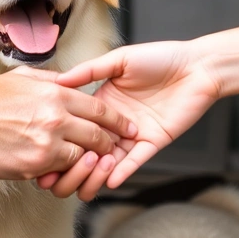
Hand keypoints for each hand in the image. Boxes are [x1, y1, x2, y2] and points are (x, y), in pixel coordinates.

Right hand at [0, 66, 136, 180]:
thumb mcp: (24, 77)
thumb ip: (54, 79)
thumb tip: (76, 80)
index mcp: (56, 94)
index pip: (99, 109)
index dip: (118, 121)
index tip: (128, 128)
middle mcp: (56, 118)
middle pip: (98, 135)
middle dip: (110, 144)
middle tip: (116, 148)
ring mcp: (47, 144)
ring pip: (83, 157)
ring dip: (88, 160)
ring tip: (91, 161)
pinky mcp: (35, 165)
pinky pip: (61, 171)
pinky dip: (65, 171)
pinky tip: (63, 167)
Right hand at [38, 40, 221, 199]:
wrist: (195, 66)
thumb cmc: (160, 58)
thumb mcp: (119, 59)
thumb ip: (90, 70)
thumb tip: (59, 79)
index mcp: (104, 103)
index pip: (78, 126)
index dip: (61, 138)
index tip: (43, 150)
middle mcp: (116, 123)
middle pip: (89, 149)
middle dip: (73, 163)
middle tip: (57, 172)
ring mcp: (134, 135)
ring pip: (110, 162)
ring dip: (96, 170)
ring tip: (86, 170)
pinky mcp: (154, 142)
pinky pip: (135, 162)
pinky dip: (122, 172)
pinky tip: (109, 179)